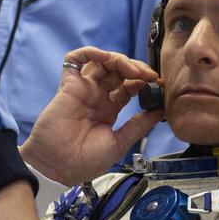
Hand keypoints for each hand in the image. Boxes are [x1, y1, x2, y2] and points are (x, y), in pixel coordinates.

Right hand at [20, 47, 161, 185]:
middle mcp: (97, 97)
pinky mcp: (69, 85)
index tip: (158, 84)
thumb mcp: (119, 143)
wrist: (58, 167)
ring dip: (120, 60)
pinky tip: (105, 58)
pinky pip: (75, 60)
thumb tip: (160, 112)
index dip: (144, 82)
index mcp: (109, 110)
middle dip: (136, 68)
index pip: (129, 86)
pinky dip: (91, 53)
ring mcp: (83, 90)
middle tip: (150, 76)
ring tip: (133, 70)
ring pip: (102, 62)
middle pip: (119, 71)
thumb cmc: (84, 161)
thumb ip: (138, 125)